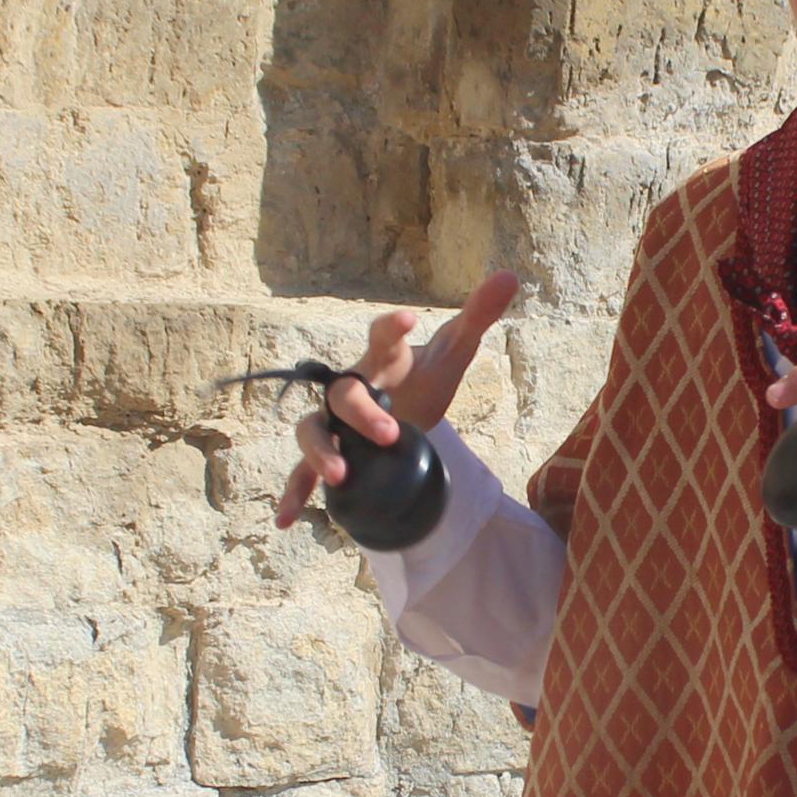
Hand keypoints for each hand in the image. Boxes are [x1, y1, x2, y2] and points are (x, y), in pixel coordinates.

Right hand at [276, 272, 520, 529]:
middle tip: (391, 434)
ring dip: (321, 452)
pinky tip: (286, 521)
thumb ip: (478, 314)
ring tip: (341, 476)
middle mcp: (351, 386)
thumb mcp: (454, 350)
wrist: (403, 405)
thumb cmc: (423, 375)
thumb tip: (510, 275)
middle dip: (362, 413)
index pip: (381, 337)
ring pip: (313, 431)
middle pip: (344, 393)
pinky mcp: (331, 454)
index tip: (409, 319)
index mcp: (383, 358)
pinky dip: (294, 494)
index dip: (391, 328)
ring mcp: (335, 423)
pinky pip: (302, 474)